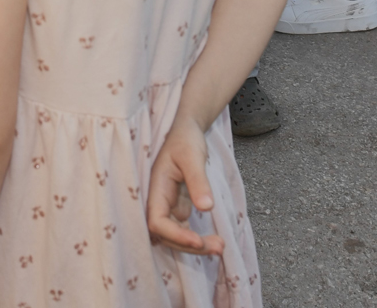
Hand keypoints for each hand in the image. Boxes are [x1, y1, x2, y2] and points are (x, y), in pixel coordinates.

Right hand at [145, 117, 224, 256]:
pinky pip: (183, 230)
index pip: (157, 221)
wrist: (186, 131)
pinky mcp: (177, 208)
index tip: (198, 239)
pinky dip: (196, 239)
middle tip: (219, 246)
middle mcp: (158, 201)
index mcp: (155, 188)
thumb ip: (198, 181)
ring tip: (220, 246)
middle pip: (166, 235)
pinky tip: (214, 241)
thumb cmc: (185, 139)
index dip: (175, 235)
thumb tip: (206, 207)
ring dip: (194, 246)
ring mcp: (167, 206)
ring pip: (174, 236)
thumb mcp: (193, 156)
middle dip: (189, 245)